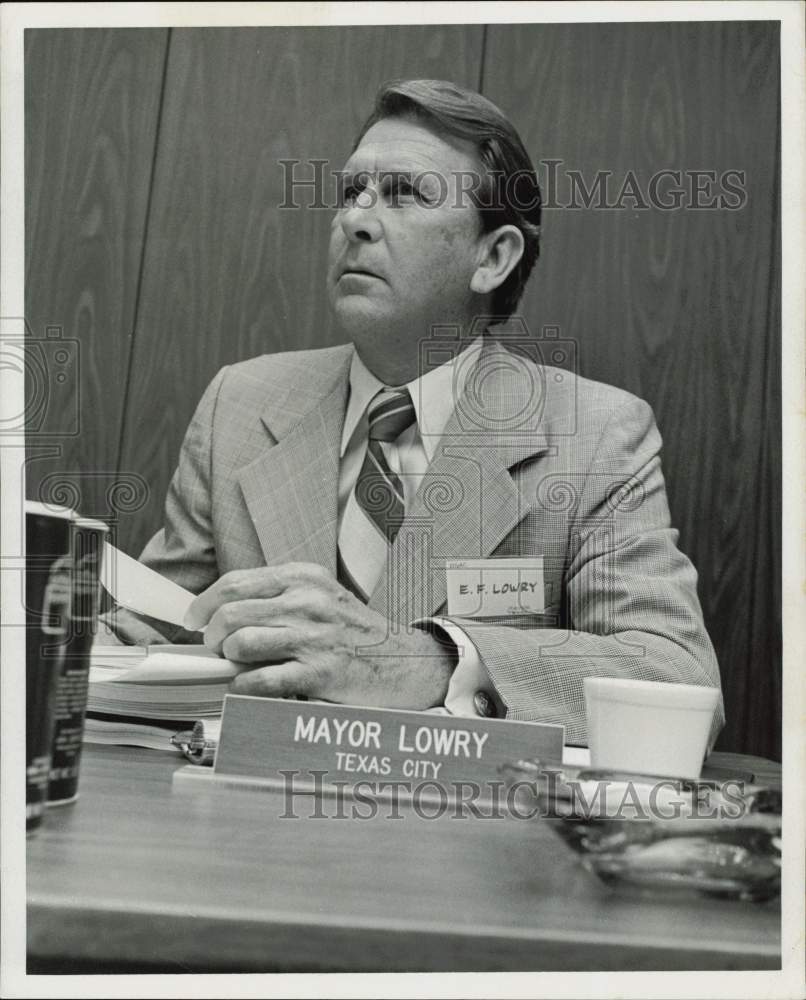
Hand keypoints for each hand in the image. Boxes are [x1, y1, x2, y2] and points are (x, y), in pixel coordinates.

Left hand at [183, 563, 456, 708]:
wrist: (404, 662)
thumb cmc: (355, 632)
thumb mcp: (320, 597)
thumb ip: (277, 598)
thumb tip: (221, 613)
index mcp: (304, 577)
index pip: (235, 583)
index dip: (204, 603)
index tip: (194, 619)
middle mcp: (308, 602)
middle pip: (231, 613)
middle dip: (212, 636)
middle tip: (216, 648)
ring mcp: (314, 638)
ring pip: (241, 644)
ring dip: (230, 660)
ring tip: (238, 665)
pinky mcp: (319, 673)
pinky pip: (260, 681)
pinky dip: (243, 688)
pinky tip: (249, 687)